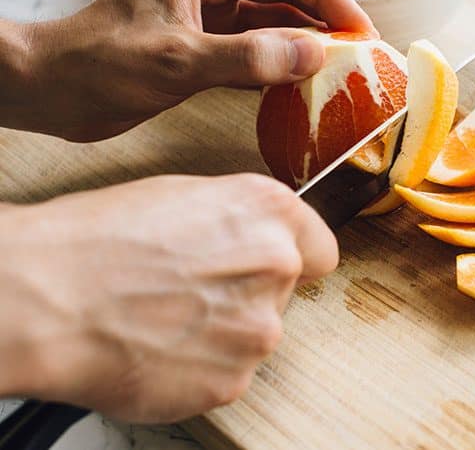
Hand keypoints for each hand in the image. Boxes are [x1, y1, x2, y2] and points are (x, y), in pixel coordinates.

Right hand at [0, 173, 337, 421]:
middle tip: (193, 291)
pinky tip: (161, 348)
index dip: (297, 258)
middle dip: (248, 293)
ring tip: (167, 319)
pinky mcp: (232, 379)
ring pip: (255, 334)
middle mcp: (276, 266)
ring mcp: (258, 328)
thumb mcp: (184, 197)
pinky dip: (202, 366)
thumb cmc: (100, 239)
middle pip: (283, 292)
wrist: (51, 297)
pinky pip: (229, 372)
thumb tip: (254, 239)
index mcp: (268, 211)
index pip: (320, 249)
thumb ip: (239, 221)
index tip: (279, 268)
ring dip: (224, 332)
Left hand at [5, 0, 374, 140]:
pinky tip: (299, 85)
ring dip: (302, 46)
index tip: (360, 29)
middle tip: (359, 54)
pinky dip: (277, 68)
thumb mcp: (178, 59)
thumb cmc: (100, 64)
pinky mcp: (201, 49)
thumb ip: (248, 58)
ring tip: (338, 72)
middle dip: (321, 22)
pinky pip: (253, 53)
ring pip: (270, 26)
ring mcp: (207, 17)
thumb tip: (314, 56)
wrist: (52, 90)